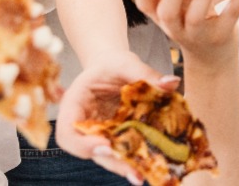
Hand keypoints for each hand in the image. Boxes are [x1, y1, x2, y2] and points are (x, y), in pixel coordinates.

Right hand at [55, 54, 179, 180]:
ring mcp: (99, 135)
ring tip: (142, 176)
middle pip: (89, 151)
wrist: (114, 68)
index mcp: (74, 104)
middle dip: (111, 162)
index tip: (106, 145)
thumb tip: (171, 83)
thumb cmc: (113, 64)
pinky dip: (135, 158)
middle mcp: (83, 125)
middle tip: (133, 172)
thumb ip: (145, 73)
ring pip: (107, 156)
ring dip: (124, 166)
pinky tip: (151, 165)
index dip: (83, 144)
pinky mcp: (115, 139)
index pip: (67, 132)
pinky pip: (122, 151)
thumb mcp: (126, 63)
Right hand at [133, 0, 238, 65]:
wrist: (212, 57)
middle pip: (168, 11)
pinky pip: (230, 14)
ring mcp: (198, 35)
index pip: (145, 6)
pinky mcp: (222, 36)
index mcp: (162, 16)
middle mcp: (175, 28)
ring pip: (196, 16)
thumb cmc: (194, 20)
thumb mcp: (184, 2)